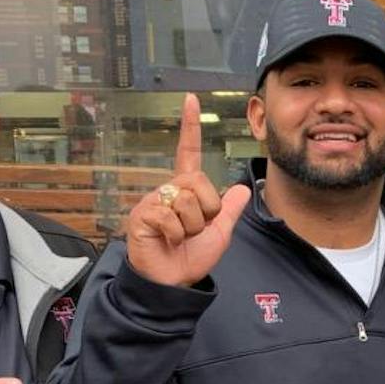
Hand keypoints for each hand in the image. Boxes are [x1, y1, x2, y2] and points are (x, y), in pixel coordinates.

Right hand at [125, 93, 251, 285]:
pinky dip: (176, 235)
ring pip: (187, 202)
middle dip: (207, 211)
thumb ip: (229, 211)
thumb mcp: (218, 234)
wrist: (171, 284)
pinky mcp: (142, 217)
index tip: (191, 99)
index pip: (188, 153)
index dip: (190, 127)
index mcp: (184, 191)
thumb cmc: (189, 258)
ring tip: (180, 238)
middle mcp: (167, 191)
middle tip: (194, 230)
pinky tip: (167, 241)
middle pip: (199, 182)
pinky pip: (171, 217)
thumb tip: (242, 189)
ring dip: (192, 226)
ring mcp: (153, 203)